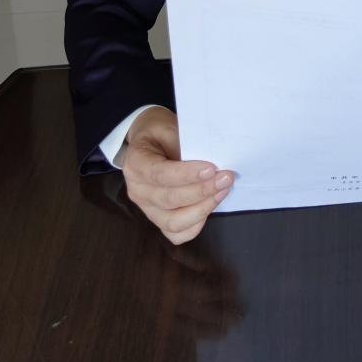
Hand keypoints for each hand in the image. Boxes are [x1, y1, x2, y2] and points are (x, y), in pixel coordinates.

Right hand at [120, 106, 233, 243]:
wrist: (149, 141)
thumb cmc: (161, 132)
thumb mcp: (170, 127)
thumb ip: (186, 144)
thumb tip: (212, 161)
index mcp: (136, 163)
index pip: (159, 174)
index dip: (186, 174)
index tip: (211, 169)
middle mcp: (137, 190)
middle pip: (169, 199)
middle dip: (201, 191)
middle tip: (225, 178)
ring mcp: (146, 208)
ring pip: (173, 222)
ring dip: (202, 209)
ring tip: (222, 191)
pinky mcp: (157, 219)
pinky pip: (176, 234)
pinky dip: (195, 225)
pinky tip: (210, 206)